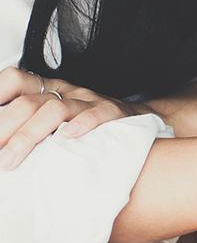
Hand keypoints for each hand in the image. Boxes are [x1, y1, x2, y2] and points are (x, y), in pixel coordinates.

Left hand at [0, 66, 132, 169]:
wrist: (135, 120)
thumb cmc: (83, 125)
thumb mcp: (49, 120)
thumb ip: (23, 124)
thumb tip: (0, 146)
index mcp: (44, 89)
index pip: (13, 80)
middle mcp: (63, 91)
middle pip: (26, 103)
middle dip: (1, 129)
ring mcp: (87, 100)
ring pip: (54, 110)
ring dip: (27, 137)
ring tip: (9, 162)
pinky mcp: (112, 112)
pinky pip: (97, 113)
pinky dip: (82, 124)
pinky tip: (68, 137)